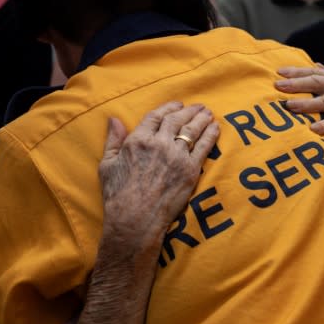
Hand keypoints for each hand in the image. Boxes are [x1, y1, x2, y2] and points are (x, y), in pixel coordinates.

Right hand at [98, 102, 219, 256]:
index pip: (156, 116)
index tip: (177, 104)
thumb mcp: (108, 164)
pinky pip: (204, 147)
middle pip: (177, 120)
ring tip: (208, 113)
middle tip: (198, 107)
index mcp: (138, 140)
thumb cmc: (118, 195)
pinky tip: (215, 128)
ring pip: (192, 130)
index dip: (169, 108)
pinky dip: (211, 135)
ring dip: (201, 119)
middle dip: (189, 111)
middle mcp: (159, 143)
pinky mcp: (190, 170)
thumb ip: (113, 140)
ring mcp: (176, 156)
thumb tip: (114, 119)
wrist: (135, 219)